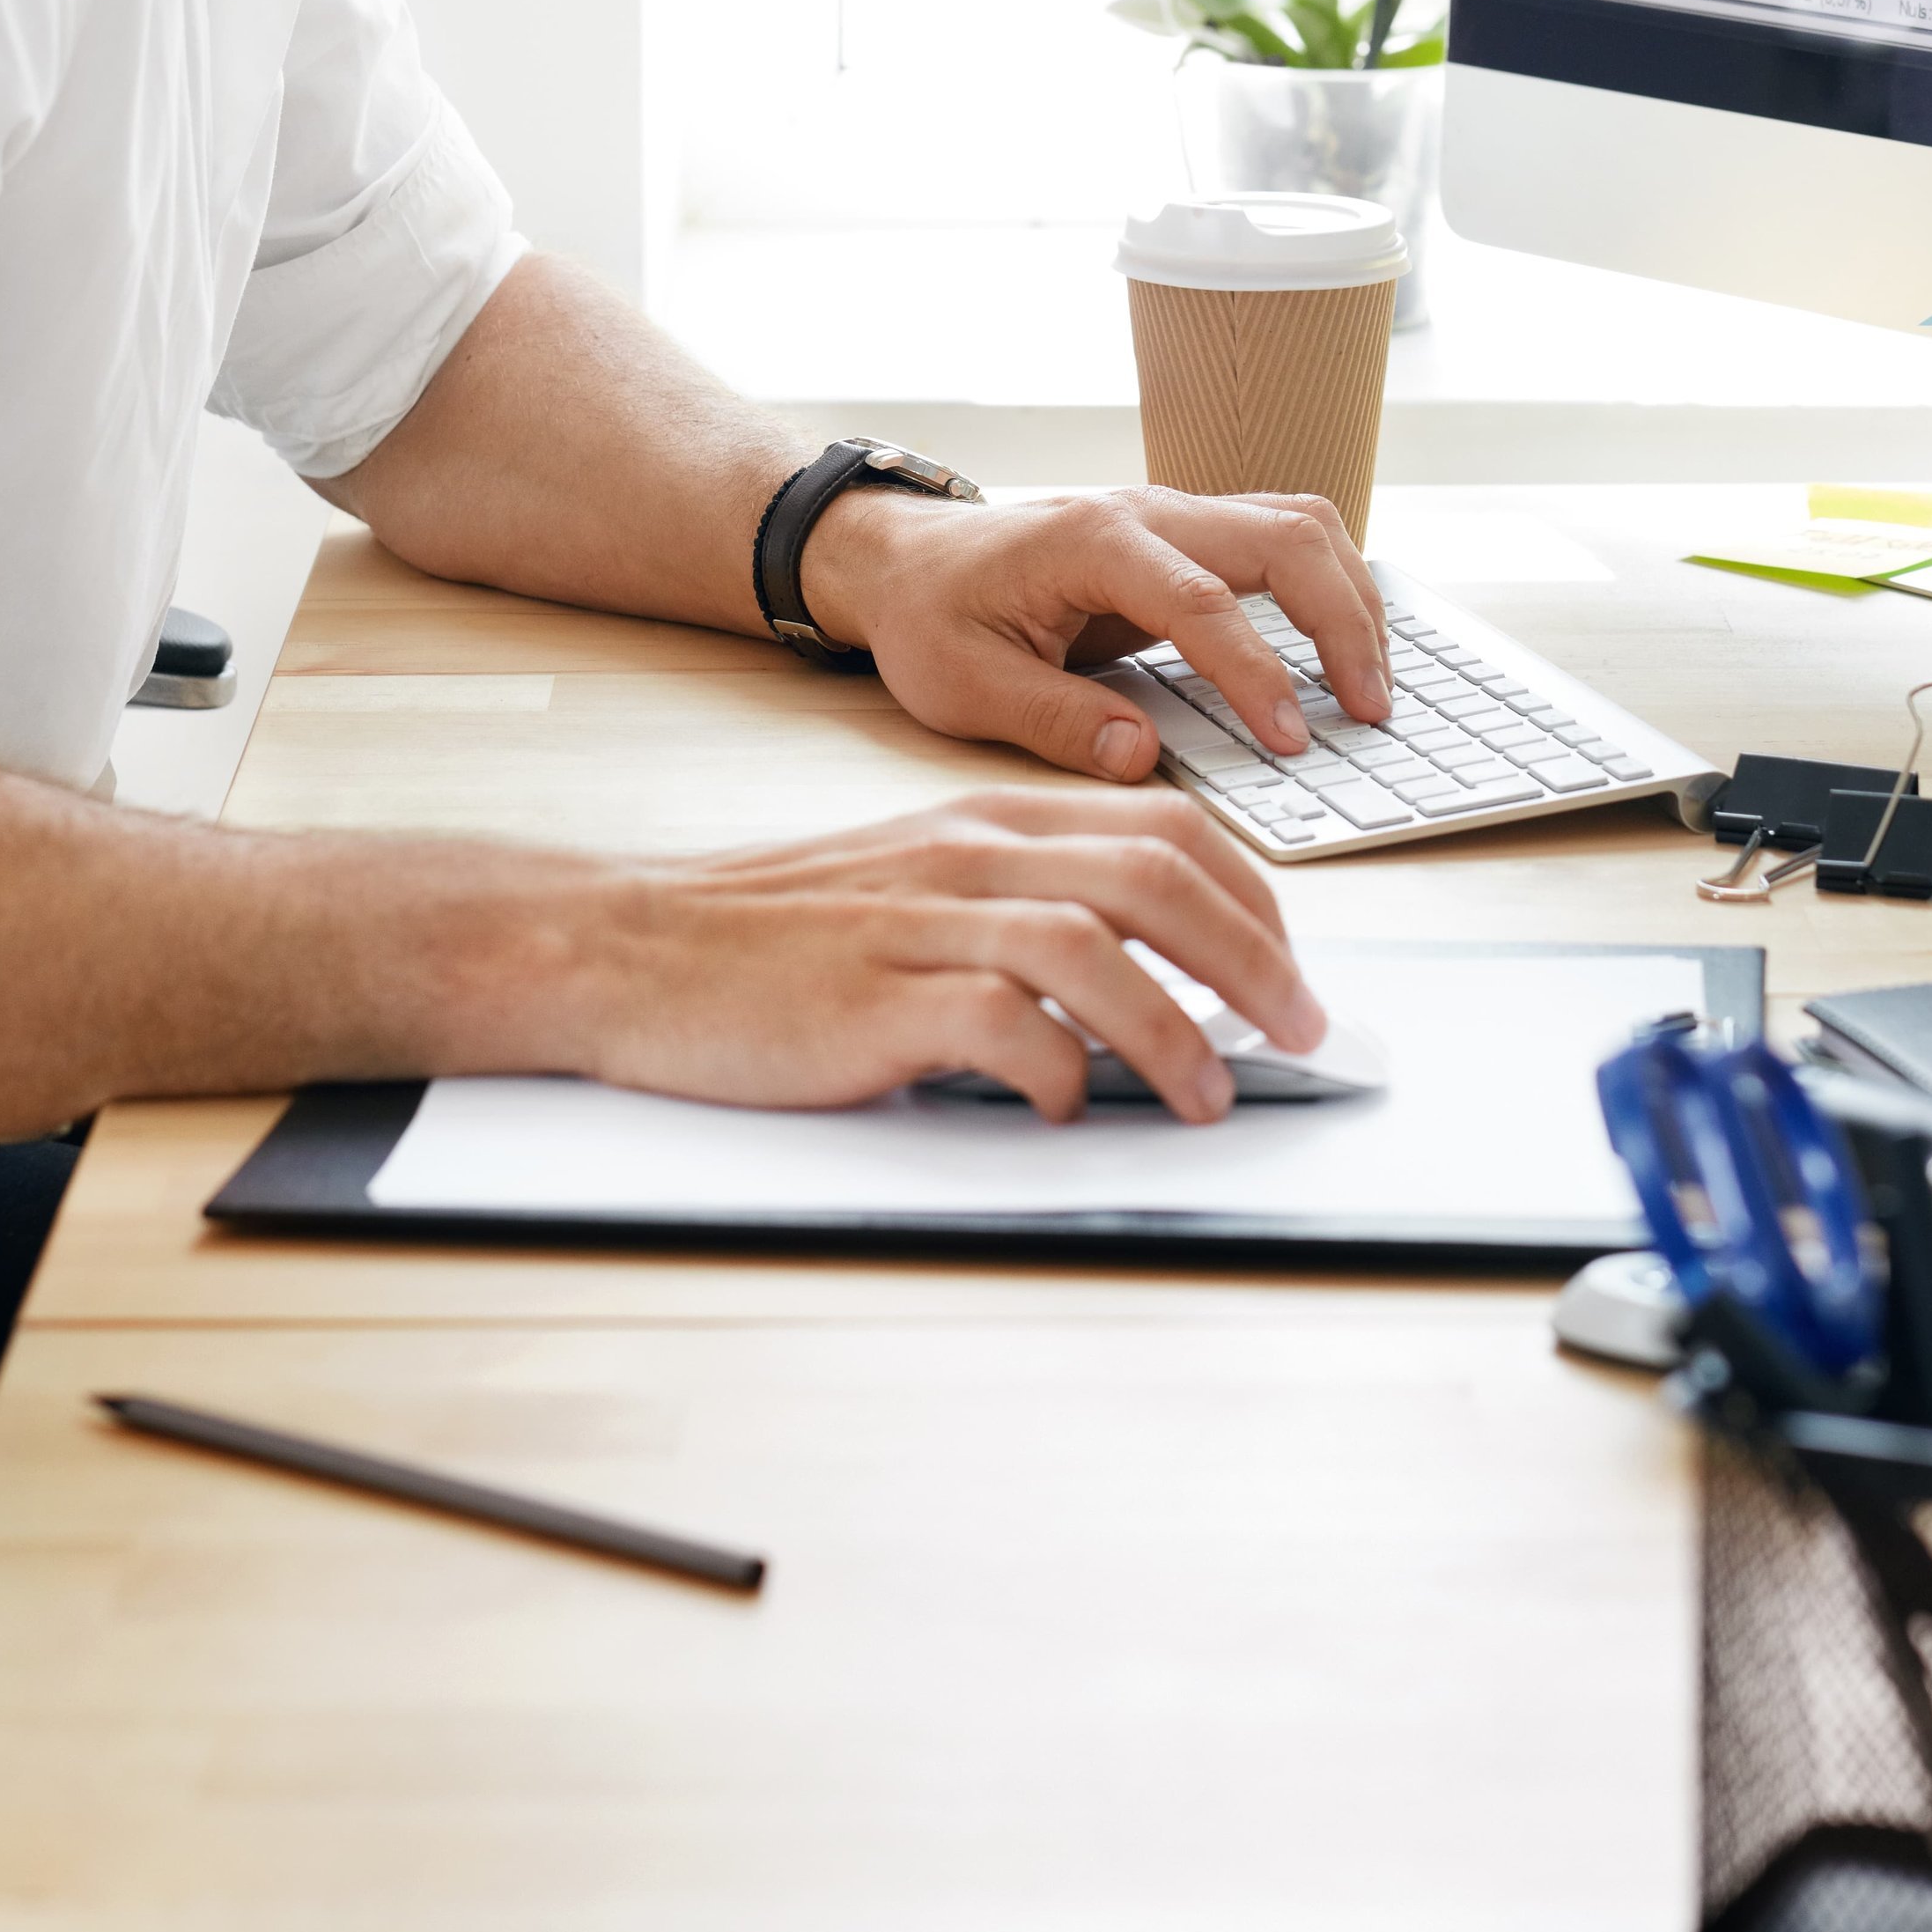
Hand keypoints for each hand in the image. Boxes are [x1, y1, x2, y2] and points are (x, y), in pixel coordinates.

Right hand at [562, 787, 1321, 1118]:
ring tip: (1211, 1096)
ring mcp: (920, 924)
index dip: (1253, 898)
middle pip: (1158, 878)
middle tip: (1303, 1031)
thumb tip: (1143, 967)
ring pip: (1094, 948)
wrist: (628, 946)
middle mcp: (967, 856)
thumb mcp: (912, 881)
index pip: (1165, 826)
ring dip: (1177, 1030)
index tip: (1289, 967)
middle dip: (1257, 960)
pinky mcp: (874, 998)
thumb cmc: (773, 934)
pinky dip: (1057, 1074)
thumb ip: (1017, 902)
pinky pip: (1002, 1027)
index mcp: (987, 821)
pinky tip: (1067, 1110)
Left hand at [799, 482, 1392, 781]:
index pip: (1203, 602)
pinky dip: (1329, 587)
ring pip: (1300, 525)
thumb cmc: (930, 617)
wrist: (904, 560)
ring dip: (1351, 598)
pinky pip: (1284, 541)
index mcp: (1091, 541)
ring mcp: (1174, 516)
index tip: (1291, 740)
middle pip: (1285, 538)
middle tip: (1371, 711)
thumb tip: (1142, 758)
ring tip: (1372, 687)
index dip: (1256, 673)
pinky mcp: (1188, 539)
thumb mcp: (963, 685)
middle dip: (1343, 622)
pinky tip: (1342, 649)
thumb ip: (1052, 721)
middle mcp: (1147, 511)